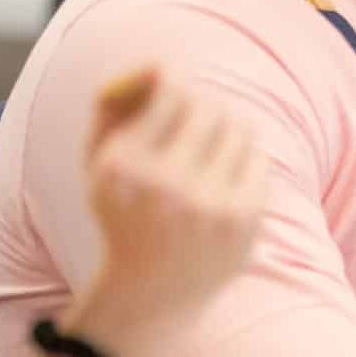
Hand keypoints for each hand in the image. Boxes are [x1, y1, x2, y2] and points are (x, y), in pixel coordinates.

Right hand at [67, 68, 263, 356]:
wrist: (150, 293)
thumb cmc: (122, 212)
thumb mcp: (98, 160)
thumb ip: (113, 103)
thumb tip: (159, 62)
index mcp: (122, 166)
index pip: (171, 88)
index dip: (175, 83)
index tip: (170, 94)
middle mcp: (165, 186)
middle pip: (209, 105)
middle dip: (202, 107)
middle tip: (193, 122)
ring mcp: (209, 206)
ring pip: (239, 127)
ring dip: (226, 129)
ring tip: (207, 149)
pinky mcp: (244, 221)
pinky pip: (258, 159)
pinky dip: (243, 159)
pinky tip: (223, 177)